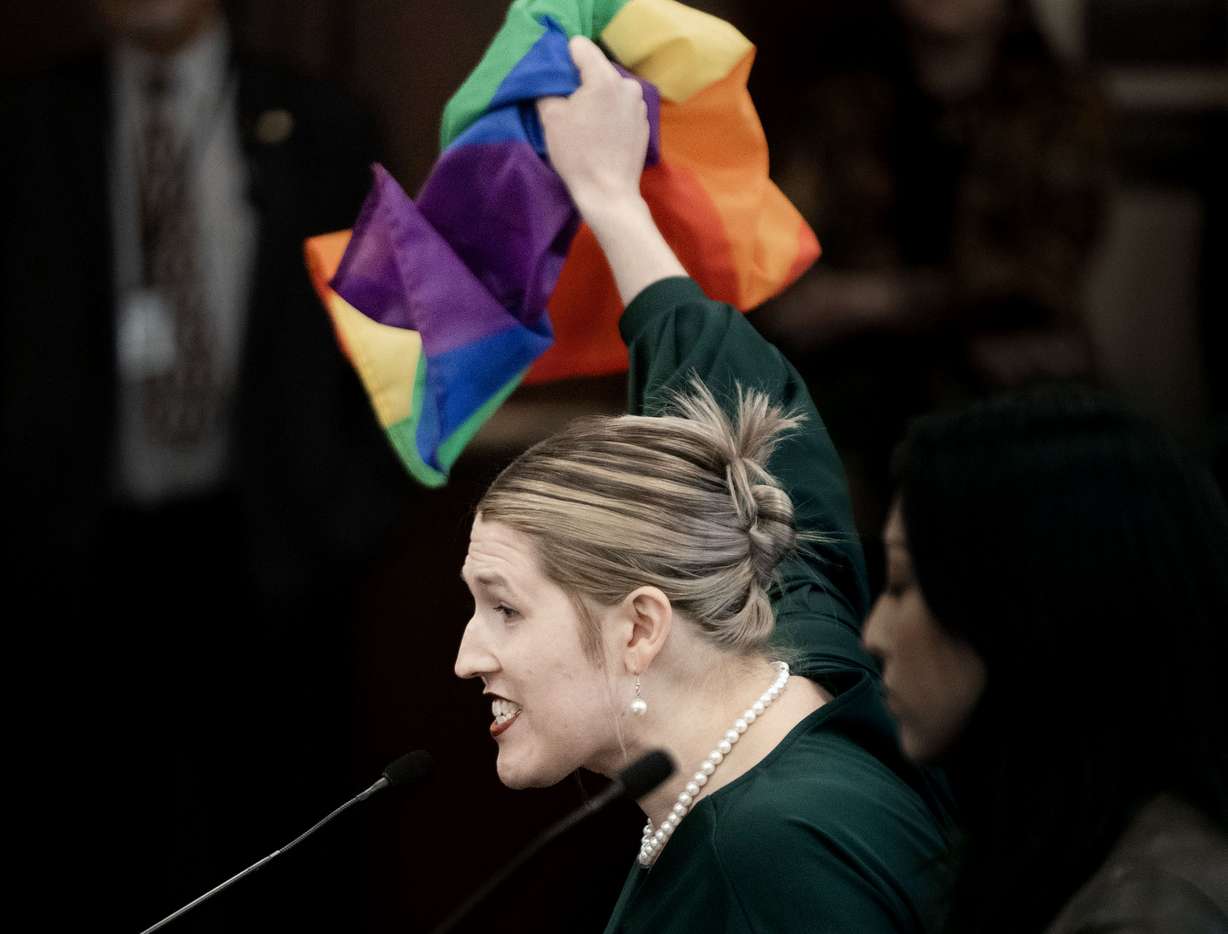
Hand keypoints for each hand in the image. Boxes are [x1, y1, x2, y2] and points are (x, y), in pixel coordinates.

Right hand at [537, 35, 648, 219]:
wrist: (608, 193)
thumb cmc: (578, 155)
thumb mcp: (551, 118)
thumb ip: (547, 88)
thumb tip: (549, 80)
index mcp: (604, 78)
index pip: (580, 46)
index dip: (564, 59)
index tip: (557, 79)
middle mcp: (627, 85)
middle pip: (597, 67)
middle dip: (581, 81)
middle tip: (568, 105)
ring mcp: (639, 104)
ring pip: (610, 87)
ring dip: (597, 98)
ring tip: (586, 123)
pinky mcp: (644, 122)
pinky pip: (621, 106)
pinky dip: (610, 113)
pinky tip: (601, 134)